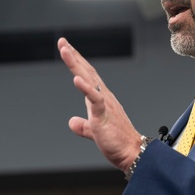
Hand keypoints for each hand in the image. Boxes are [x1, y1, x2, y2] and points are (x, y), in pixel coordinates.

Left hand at [58, 37, 141, 170]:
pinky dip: (85, 88)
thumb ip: (82, 126)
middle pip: (86, 71)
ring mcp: (104, 103)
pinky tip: (76, 79)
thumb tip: (72, 122)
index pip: (86, 75)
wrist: (132, 152)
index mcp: (100, 98)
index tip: (66, 48)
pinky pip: (94, 99)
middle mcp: (103, 96)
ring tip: (65, 50)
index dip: (76, 61)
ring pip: (88, 79)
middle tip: (62, 42)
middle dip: (73, 56)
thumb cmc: (116, 141)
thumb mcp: (94, 131)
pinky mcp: (104, 114)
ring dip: (76, 64)